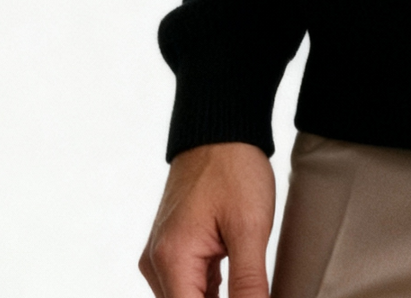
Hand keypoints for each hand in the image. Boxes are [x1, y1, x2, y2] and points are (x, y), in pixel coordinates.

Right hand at [139, 142, 274, 297]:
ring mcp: (162, 256)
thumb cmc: (234, 169)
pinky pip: (189, 284)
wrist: (220, 129)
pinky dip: (213, 292)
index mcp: (171, 260)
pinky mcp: (173, 248)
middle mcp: (157, 263)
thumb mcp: (250, 228)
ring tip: (247, 285)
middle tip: (253, 290)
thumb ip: (249, 283)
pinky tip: (238, 286)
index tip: (250, 297)